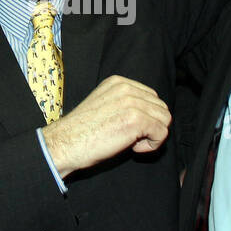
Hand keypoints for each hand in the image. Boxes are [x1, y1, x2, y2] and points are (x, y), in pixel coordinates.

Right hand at [41, 75, 171, 178]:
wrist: (65, 144)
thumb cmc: (82, 132)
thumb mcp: (104, 106)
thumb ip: (125, 104)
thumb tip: (150, 116)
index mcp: (118, 82)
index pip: (151, 97)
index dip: (146, 117)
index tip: (129, 129)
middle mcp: (126, 87)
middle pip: (161, 107)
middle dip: (152, 126)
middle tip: (132, 138)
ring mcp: (132, 102)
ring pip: (165, 119)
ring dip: (152, 135)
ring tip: (132, 143)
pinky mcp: (136, 119)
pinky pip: (162, 132)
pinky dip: (152, 145)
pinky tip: (133, 148)